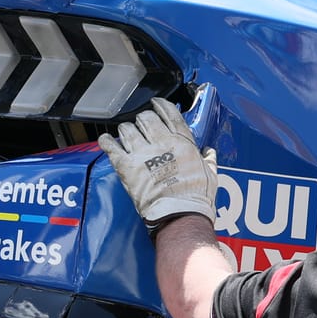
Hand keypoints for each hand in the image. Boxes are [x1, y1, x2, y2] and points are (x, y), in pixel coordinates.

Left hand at [98, 97, 218, 229]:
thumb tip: (209, 152)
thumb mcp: (211, 174)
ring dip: (126, 130)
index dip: (160, 105)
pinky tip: (105, 139)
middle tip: (141, 125)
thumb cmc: (196, 197)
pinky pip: (111, 147)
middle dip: (142, 119)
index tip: (156, 103)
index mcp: (182, 142)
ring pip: (127, 129)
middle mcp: (161, 142)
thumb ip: (209, 159)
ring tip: (126, 134)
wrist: (180, 214)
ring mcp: (142, 152)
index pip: (169, 113)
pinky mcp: (126, 166)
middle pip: (146, 118)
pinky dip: (106, 141)